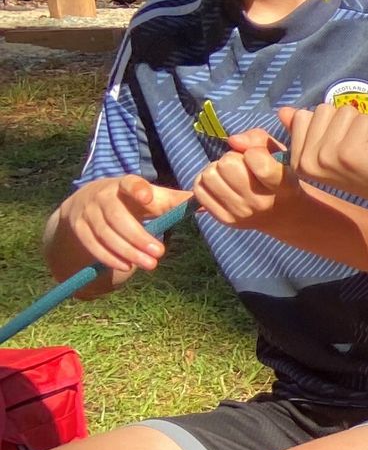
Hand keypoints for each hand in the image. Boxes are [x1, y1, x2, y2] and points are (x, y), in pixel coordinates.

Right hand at [56, 172, 186, 281]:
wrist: (90, 203)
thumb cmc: (133, 201)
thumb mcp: (153, 198)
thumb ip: (175, 201)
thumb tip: (206, 205)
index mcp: (125, 184)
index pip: (130, 183)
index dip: (137, 189)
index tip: (148, 197)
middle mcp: (103, 195)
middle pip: (118, 216)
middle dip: (138, 237)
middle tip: (160, 254)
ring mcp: (87, 211)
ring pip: (105, 233)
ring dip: (127, 251)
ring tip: (149, 265)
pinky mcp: (78, 227)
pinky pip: (92, 244)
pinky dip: (108, 257)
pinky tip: (126, 266)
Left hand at [184, 128, 298, 230]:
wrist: (285, 215)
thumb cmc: (280, 176)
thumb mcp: (279, 153)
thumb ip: (258, 139)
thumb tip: (233, 141)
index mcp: (283, 184)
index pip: (258, 162)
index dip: (253, 152)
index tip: (257, 157)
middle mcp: (262, 202)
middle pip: (227, 165)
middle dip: (231, 159)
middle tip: (241, 166)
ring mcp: (242, 213)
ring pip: (209, 176)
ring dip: (216, 170)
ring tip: (229, 175)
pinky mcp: (225, 219)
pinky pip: (199, 191)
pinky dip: (205, 182)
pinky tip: (220, 184)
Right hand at [277, 103, 367, 216]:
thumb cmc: (365, 170)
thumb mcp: (331, 150)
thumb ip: (307, 130)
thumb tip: (284, 110)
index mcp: (298, 162)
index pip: (302, 115)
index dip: (330, 123)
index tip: (342, 146)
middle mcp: (306, 161)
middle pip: (323, 110)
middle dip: (347, 123)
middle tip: (358, 147)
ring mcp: (325, 156)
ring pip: (343, 111)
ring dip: (363, 126)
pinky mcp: (348, 152)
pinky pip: (362, 119)